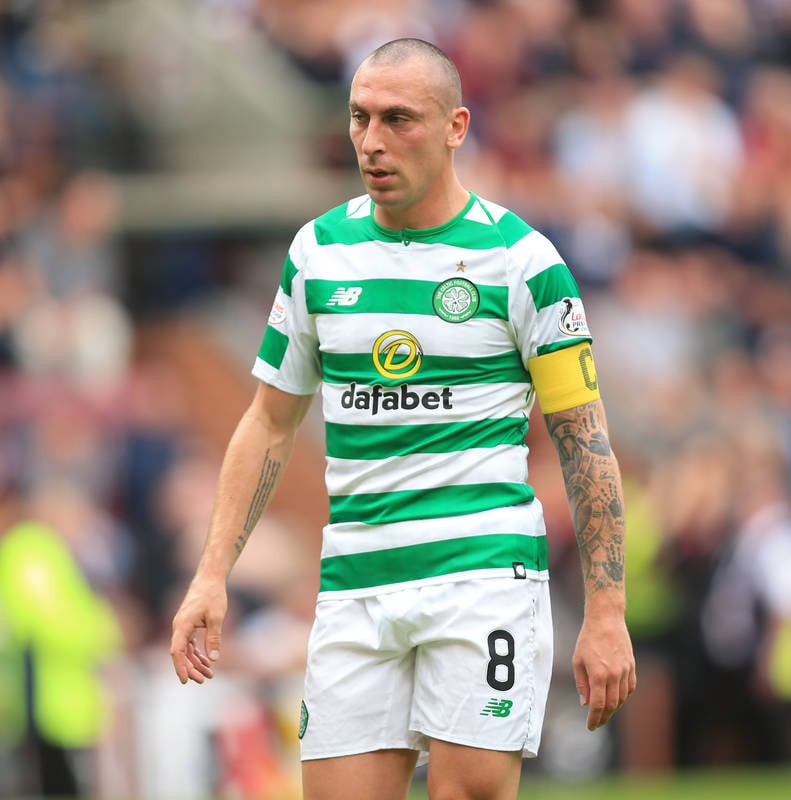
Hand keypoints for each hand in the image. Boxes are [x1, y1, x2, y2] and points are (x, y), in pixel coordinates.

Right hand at [170, 578, 227, 683]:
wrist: (209, 579)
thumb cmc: (213, 595)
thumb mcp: (216, 617)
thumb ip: (214, 638)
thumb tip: (213, 659)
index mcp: (182, 625)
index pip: (177, 651)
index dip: (180, 667)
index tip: (185, 680)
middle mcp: (179, 627)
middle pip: (181, 654)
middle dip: (191, 668)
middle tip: (204, 680)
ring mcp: (183, 627)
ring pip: (186, 650)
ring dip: (196, 663)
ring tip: (209, 674)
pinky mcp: (189, 625)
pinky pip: (190, 644)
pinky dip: (197, 653)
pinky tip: (207, 662)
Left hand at [572, 605, 635, 730]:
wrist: (606, 619)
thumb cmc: (588, 638)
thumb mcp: (577, 660)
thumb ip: (582, 683)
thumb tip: (586, 703)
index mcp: (598, 674)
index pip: (598, 705)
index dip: (594, 719)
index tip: (590, 726)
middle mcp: (614, 675)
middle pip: (612, 705)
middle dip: (604, 717)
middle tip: (597, 722)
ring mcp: (625, 670)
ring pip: (622, 698)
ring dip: (614, 708)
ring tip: (605, 712)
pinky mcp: (631, 666)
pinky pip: (630, 687)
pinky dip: (623, 696)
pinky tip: (616, 698)